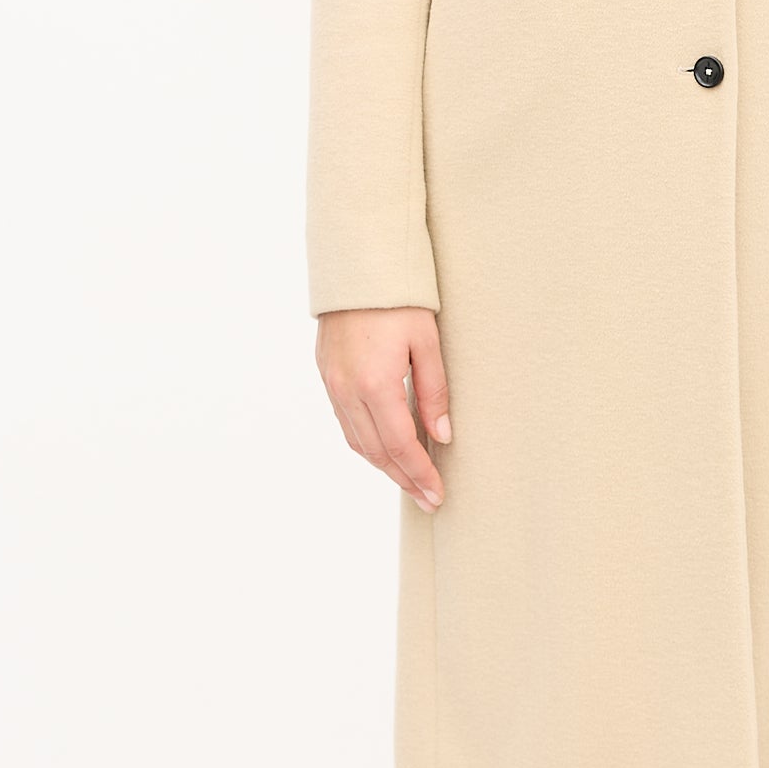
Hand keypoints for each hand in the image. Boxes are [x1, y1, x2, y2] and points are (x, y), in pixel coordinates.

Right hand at [316, 307, 450, 508]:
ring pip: (358, 441)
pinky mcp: (327, 376)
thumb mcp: (427, 343)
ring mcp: (333, 385)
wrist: (356, 267)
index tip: (436, 494)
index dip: (420, 473)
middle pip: (377, 451)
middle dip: (404, 479)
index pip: (401, 445)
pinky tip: (385, 450)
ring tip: (409, 481)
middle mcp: (348, 390)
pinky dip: (367, 444)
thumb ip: (434, 393)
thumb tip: (441, 436)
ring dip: (384, 466)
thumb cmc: (398, 300)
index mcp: (375, 384)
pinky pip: (346, 423)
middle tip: (427, 499)